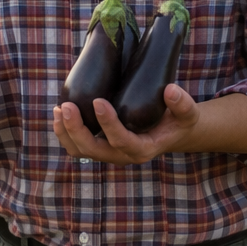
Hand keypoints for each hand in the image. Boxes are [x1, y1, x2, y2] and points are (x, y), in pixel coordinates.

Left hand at [54, 85, 199, 163]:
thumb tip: (170, 89)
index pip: (122, 140)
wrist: (171, 133)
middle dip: (76, 129)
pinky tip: (58, 112)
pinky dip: (64, 132)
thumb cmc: (178, 121)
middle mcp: (122, 155)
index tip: (98, 101)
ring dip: (65, 132)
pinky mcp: (100, 147)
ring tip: (58, 108)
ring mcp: (108, 153)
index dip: (108, 123)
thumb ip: (182, 104)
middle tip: (67, 105)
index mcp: (143, 149)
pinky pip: (77, 146)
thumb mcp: (188, 114)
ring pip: (79, 150)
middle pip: (92, 149)